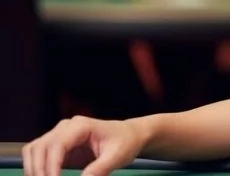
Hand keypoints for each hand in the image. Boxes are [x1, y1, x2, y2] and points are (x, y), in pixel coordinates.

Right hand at [23, 115, 144, 175]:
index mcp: (81, 126)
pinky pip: (37, 155)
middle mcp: (66, 127)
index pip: (56, 145)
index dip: (51, 167)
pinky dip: (35, 168)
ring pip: (33, 150)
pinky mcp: (57, 145)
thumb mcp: (117, 157)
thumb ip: (99, 170)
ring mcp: (59, 134)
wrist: (128, 135)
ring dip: (33, 170)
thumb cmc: (124, 143)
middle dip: (39, 171)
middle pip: (40, 147)